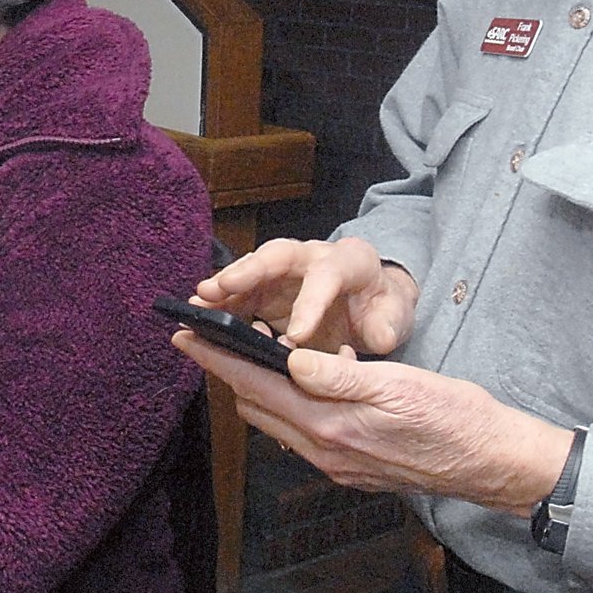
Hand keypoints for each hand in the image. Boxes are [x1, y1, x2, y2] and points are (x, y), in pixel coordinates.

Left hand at [173, 332, 572, 515]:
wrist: (492, 464)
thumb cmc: (455, 419)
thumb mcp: (399, 385)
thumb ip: (339, 375)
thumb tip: (288, 359)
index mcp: (330, 426)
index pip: (255, 386)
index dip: (216, 359)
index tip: (183, 335)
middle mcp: (324, 451)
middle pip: (256, 405)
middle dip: (227, 370)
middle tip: (211, 334)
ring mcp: (336, 463)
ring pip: (275, 420)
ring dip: (257, 386)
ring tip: (253, 348)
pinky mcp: (350, 466)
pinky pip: (301, 432)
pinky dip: (288, 402)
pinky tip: (305, 378)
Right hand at [194, 237, 418, 354]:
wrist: (372, 302)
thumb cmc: (381, 307)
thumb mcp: (394, 316)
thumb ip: (388, 326)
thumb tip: (378, 338)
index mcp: (349, 260)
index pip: (327, 275)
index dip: (310, 303)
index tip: (296, 336)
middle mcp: (312, 256)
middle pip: (278, 255)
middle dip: (249, 270)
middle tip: (220, 288)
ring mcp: (286, 271)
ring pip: (252, 270)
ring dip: (224, 286)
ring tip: (199, 303)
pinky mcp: (267, 289)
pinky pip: (241, 293)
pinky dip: (221, 305)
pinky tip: (201, 317)